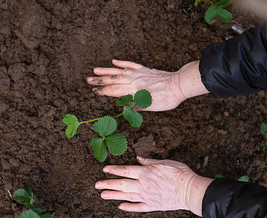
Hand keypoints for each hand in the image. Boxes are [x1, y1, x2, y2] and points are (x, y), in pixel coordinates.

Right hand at [87, 60, 208, 110]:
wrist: (178, 85)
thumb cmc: (166, 99)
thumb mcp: (150, 107)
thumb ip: (135, 105)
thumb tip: (123, 106)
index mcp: (133, 91)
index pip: (114, 91)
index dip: (103, 91)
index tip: (94, 91)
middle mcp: (133, 81)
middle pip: (113, 80)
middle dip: (100, 80)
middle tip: (88, 80)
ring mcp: (139, 74)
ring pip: (119, 71)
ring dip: (106, 71)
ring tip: (95, 70)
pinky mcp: (145, 70)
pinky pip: (131, 65)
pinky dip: (122, 63)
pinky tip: (114, 61)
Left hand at [95, 156, 212, 215]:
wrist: (190, 190)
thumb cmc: (179, 173)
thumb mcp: (164, 162)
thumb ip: (149, 161)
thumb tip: (138, 158)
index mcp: (146, 173)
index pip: (125, 170)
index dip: (114, 170)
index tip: (104, 169)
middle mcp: (144, 185)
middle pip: (122, 184)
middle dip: (108, 184)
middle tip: (97, 185)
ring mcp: (147, 197)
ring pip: (127, 196)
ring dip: (114, 196)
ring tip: (103, 195)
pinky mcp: (153, 205)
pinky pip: (138, 207)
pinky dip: (129, 207)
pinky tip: (120, 207)